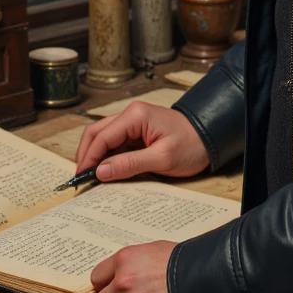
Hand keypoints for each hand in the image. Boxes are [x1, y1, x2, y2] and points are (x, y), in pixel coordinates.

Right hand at [74, 103, 208, 182]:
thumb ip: (129, 164)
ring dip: (95, 155)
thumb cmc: (191, 146)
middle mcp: (131, 114)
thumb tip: (100, 171)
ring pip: (103, 137)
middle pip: (96, 133)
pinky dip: (106, 156)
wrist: (210, 138)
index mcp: (136, 116)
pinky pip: (115, 142)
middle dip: (86, 155)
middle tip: (81, 179)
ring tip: (90, 177)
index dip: (88, 157)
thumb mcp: (161, 159)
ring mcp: (133, 121)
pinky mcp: (137, 131)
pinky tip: (105, 171)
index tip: (81, 177)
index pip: (101, 136)